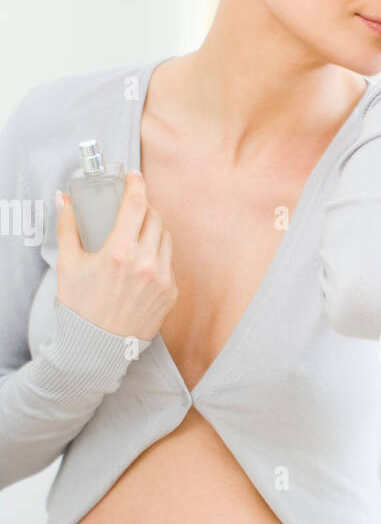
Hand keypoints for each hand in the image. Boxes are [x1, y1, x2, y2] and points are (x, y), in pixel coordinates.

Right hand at [56, 171, 178, 341]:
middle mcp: (146, 264)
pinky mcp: (171, 294)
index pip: (136, 205)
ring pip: (166, 239)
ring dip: (153, 230)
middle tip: (132, 209)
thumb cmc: (80, 307)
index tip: (133, 176)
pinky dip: (158, 255)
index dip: (136, 185)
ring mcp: (162, 280)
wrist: (97, 348)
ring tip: (137, 234)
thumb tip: (65, 200)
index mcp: (120, 253)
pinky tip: (143, 260)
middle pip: (155, 218)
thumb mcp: (68, 265)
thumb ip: (68, 228)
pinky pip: (169, 263)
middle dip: (144, 208)